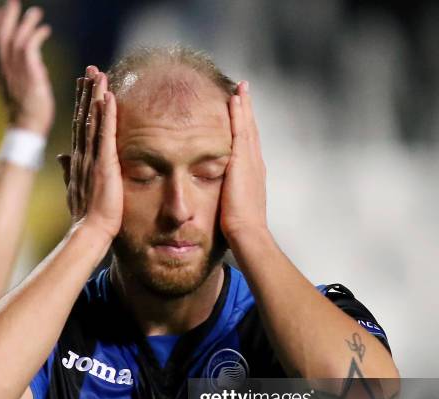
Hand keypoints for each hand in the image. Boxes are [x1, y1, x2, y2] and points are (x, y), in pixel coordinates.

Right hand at [0, 0, 54, 135]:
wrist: (28, 127)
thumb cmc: (28, 115)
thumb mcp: (21, 92)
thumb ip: (23, 75)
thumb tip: (36, 65)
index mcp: (0, 73)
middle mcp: (5, 68)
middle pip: (1, 34)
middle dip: (7, 17)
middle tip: (13, 2)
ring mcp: (16, 69)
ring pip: (17, 36)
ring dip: (26, 22)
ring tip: (36, 11)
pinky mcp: (30, 71)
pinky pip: (31, 45)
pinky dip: (37, 35)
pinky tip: (46, 30)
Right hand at [58, 69, 122, 238]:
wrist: (90, 230)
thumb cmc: (86, 215)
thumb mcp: (75, 189)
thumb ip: (68, 171)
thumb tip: (61, 156)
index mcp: (78, 161)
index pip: (80, 127)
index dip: (82, 105)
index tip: (84, 86)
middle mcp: (82, 155)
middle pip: (84, 117)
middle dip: (87, 92)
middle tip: (91, 70)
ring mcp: (91, 158)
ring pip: (93, 120)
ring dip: (96, 96)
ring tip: (99, 74)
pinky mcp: (104, 164)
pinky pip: (105, 133)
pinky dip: (107, 114)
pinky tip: (109, 96)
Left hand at [220, 81, 267, 241]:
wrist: (247, 232)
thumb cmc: (239, 229)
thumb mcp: (233, 209)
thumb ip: (228, 198)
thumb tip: (220, 200)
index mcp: (253, 176)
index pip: (249, 146)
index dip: (246, 129)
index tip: (242, 114)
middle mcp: (255, 165)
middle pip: (251, 131)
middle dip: (248, 112)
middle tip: (244, 91)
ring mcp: (251, 161)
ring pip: (248, 127)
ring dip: (244, 106)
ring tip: (240, 88)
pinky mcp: (243, 161)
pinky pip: (240, 130)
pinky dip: (239, 113)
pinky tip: (234, 99)